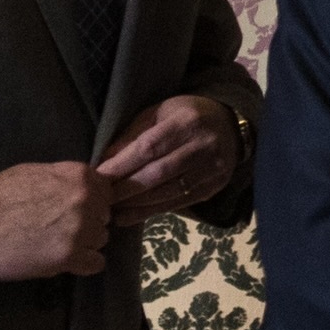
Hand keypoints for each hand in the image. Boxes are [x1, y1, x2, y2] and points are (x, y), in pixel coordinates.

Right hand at [0, 162, 111, 279]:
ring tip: (55, 246)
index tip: (72, 210)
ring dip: (84, 245)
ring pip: (100, 240)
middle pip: (104, 216)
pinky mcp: (69, 257)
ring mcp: (80, 229)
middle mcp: (86, 200)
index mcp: (79, 176)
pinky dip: (83, 265)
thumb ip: (63, 179)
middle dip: (87, 223)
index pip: (105, 191)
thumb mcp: (32, 173)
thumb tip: (82, 187)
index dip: (90, 202)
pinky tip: (64, 262)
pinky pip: (95, 264)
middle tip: (58, 230)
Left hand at [95, 96, 242, 221]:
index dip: (123, 165)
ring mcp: (213, 168)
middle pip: (159, 173)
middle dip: (126, 188)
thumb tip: (105, 160)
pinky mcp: (214, 187)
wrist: (230, 125)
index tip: (99, 177)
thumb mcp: (159, 113)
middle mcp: (204, 145)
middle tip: (100, 198)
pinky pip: (179, 203)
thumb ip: (133, 134)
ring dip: (136, 204)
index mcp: (187, 122)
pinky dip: (151, 212)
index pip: (150, 147)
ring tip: (110, 210)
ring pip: (168, 192)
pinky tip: (129, 216)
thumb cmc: (186, 115)